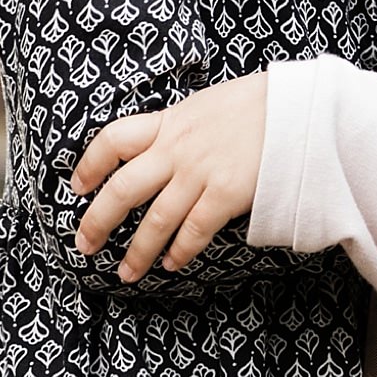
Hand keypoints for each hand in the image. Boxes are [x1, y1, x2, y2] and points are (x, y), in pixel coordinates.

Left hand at [69, 73, 265, 278]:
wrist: (298, 109)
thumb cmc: (258, 104)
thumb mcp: (206, 105)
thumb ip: (180, 127)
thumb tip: (162, 145)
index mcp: (170, 121)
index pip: (113, 139)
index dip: (90, 164)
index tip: (78, 186)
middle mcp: (177, 148)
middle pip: (123, 189)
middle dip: (98, 221)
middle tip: (84, 244)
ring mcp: (200, 173)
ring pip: (155, 220)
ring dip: (138, 251)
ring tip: (126, 272)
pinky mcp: (225, 194)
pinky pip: (194, 230)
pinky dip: (180, 251)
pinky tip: (172, 264)